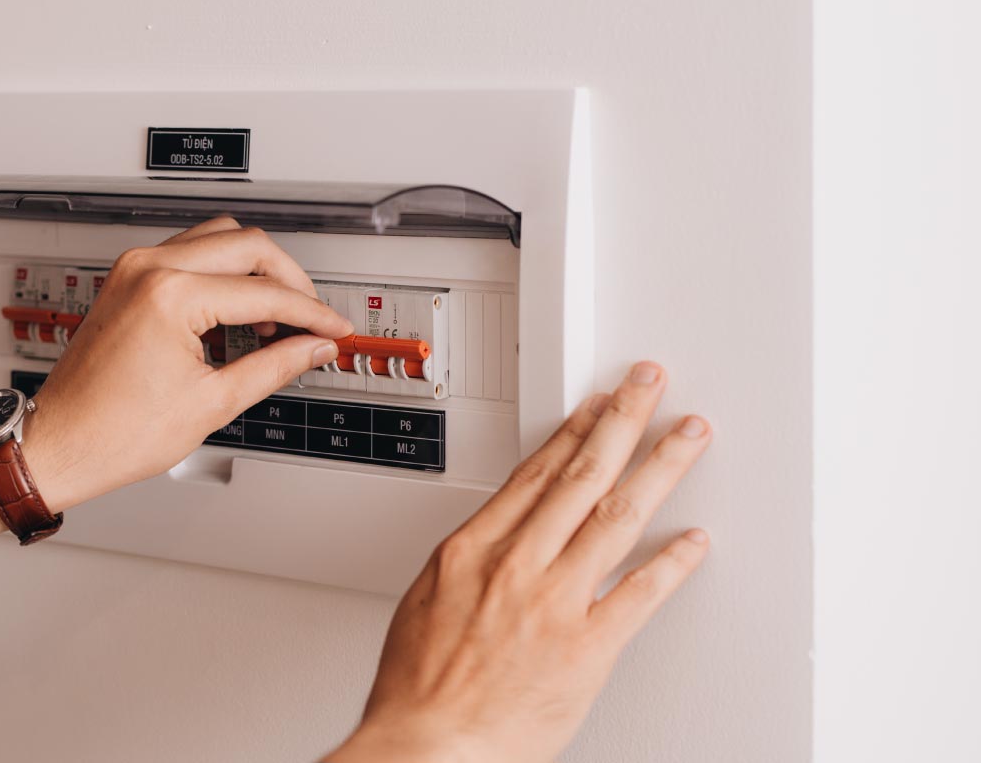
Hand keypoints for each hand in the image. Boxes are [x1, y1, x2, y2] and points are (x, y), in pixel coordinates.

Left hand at [23, 217, 352, 508]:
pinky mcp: (127, 279)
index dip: (310, 313)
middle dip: (289, 281)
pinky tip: (236, 315)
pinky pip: (189, 255)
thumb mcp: (212, 403)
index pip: (263, 292)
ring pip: (218, 239)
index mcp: (169, 295)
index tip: (332, 329)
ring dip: (255, 271)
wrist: (59, 444)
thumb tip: (311, 348)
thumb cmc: (112, 432)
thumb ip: (273, 366)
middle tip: (310, 321)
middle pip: (247, 245)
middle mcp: (148, 268)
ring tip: (274, 321)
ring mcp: (133, 269)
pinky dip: (222, 275)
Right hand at [329, 362, 710, 762]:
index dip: (573, 431)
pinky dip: (672, 563)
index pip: (535, 473)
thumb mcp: (425, 602)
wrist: (426, 747)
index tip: (596, 405)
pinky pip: (640, 594)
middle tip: (649, 386)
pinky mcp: (587, 649)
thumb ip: (467, 566)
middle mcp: (516, 566)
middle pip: (580, 475)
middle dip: (621, 422)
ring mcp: (555, 604)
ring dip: (659, 467)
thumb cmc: (418, 688)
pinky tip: (695, 538)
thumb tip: (491, 545)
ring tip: (687, 435)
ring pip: (616, 516)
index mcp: (471, 550)